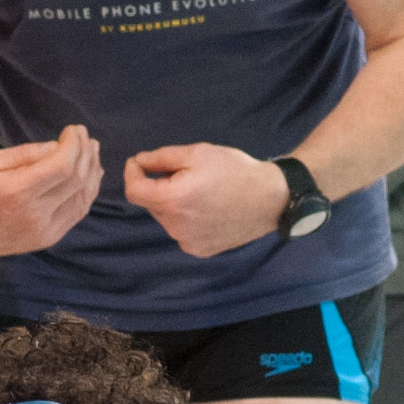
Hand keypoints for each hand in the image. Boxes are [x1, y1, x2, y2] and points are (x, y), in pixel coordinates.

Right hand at [0, 126, 102, 259]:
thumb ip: (24, 154)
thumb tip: (56, 147)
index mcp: (15, 194)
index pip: (62, 166)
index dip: (74, 144)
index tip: (73, 129)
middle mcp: (33, 216)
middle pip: (76, 180)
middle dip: (85, 152)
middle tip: (83, 134)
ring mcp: (42, 232)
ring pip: (82, 198)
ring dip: (92, 170)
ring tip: (91, 149)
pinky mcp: (46, 239)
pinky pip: (77, 213)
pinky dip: (88, 191)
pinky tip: (91, 173)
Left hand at [124, 144, 291, 258]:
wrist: (270, 199)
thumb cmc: (235, 171)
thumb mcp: (197, 153)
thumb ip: (162, 157)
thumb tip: (139, 162)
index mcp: (172, 201)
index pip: (134, 191)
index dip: (133, 173)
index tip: (140, 163)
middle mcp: (175, 227)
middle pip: (151, 204)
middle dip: (159, 187)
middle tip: (185, 174)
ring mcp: (187, 242)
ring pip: (166, 218)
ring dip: (173, 204)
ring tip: (201, 192)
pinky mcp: (198, 250)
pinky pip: (181, 231)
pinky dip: (186, 219)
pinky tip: (207, 209)